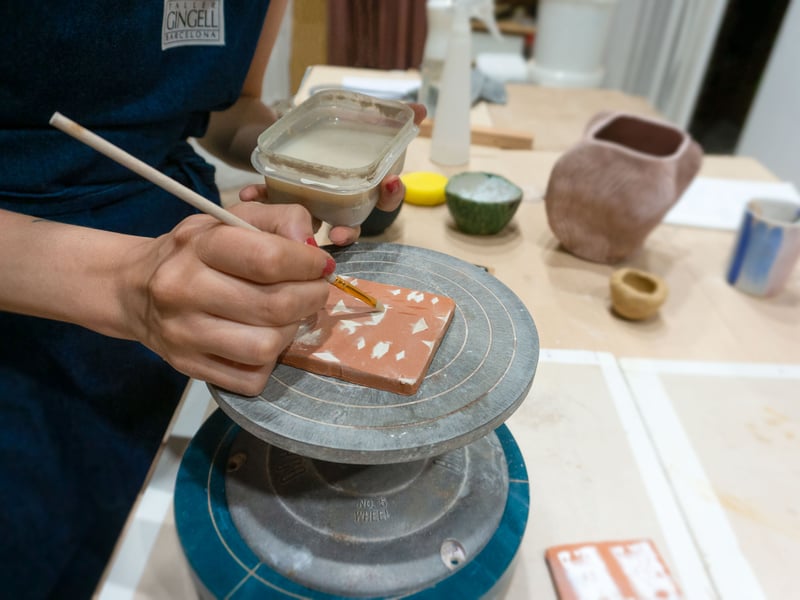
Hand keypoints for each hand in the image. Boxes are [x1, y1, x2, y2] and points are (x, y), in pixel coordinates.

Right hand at [124, 202, 331, 395]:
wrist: (133, 289)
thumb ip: (278, 220)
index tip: (320, 265)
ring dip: (291, 331)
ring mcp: (183, 334)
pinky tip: (263, 339)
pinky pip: (252, 378)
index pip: (268, 258)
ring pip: (266, 346)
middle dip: (311, 298)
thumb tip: (311, 245)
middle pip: (275, 305)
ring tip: (288, 316)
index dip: (308, 264)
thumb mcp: (228, 219)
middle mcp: (184, 289)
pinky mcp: (188, 367)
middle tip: (315, 291)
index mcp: (198, 245)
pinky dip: (269, 362)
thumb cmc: (193, 251)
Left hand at [239, 102, 427, 245]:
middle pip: (352, 225)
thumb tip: (422, 109)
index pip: (386, 199)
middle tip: (340, 234)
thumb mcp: (356, 120)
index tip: (390, 183)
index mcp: (362, 185)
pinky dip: (260, 203)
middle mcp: (339, 203)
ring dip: (306, 233)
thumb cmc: (326, 132)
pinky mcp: (281, 203)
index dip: (391, 195)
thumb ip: (385, 117)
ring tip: (302, 230)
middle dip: (349, 232)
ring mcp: (311, 206)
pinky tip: (249, 194)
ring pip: (314, 228)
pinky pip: (271, 210)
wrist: (278, 132)